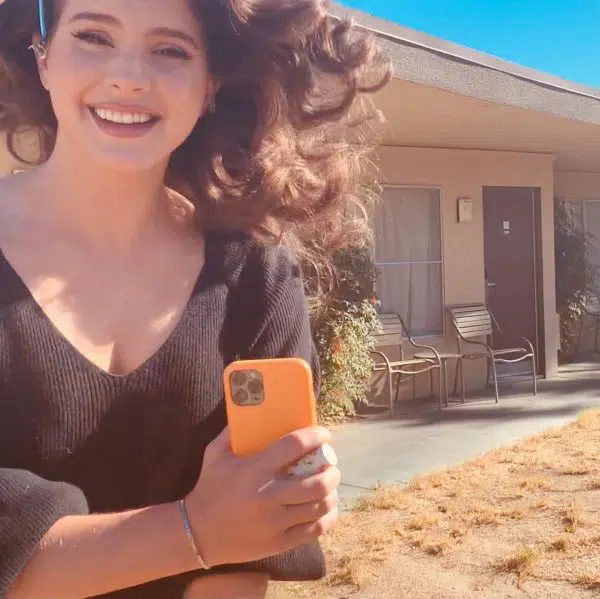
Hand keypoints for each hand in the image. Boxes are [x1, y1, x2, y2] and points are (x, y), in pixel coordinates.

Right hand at [185, 427, 339, 567]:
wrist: (197, 533)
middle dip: (332, 470)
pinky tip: (327, 508)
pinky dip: (327, 517)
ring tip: (330, 484)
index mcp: (255, 470)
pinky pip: (314, 530)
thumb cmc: (209, 487)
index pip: (295, 445)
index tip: (324, 434)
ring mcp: (275, 522)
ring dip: (332, 492)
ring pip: (319, 506)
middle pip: (317, 481)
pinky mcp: (279, 542)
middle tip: (331, 464)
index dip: (316, 436)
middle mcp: (268, 495)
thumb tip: (249, 407)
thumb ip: (232, 431)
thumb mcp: (214, 454)